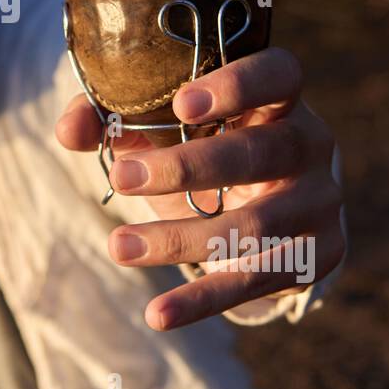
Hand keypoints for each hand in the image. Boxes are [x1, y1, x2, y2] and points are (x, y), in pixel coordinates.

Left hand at [55, 47, 344, 330]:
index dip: (236, 86)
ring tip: (119, 246)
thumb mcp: (166, 127)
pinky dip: (203, 301)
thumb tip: (69, 131)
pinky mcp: (316, 256)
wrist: (273, 202)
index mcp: (280, 98)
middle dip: (186, 168)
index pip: (278, 75)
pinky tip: (158, 314)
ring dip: (181, 239)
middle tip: (121, 179)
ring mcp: (319, 202)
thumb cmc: (210, 146)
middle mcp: (310, 144)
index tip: (179, 104)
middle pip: (260, 153)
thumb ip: (116, 118)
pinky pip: (255, 282)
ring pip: (256, 226)